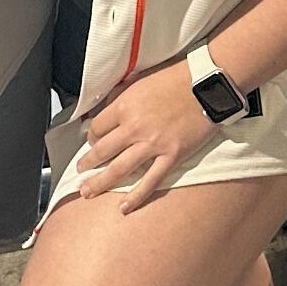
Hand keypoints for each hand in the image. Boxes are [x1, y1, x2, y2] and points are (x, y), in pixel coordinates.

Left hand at [77, 63, 215, 213]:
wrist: (206, 84)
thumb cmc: (176, 78)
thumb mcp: (141, 80)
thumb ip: (122, 95)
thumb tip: (106, 106)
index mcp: (125, 106)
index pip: (97, 127)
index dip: (91, 136)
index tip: (91, 142)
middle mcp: (134, 127)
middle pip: (102, 151)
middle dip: (87, 164)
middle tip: (79, 173)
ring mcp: (153, 144)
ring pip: (119, 169)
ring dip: (100, 182)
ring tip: (88, 192)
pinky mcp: (171, 156)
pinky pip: (150, 181)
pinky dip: (136, 196)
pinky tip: (124, 207)